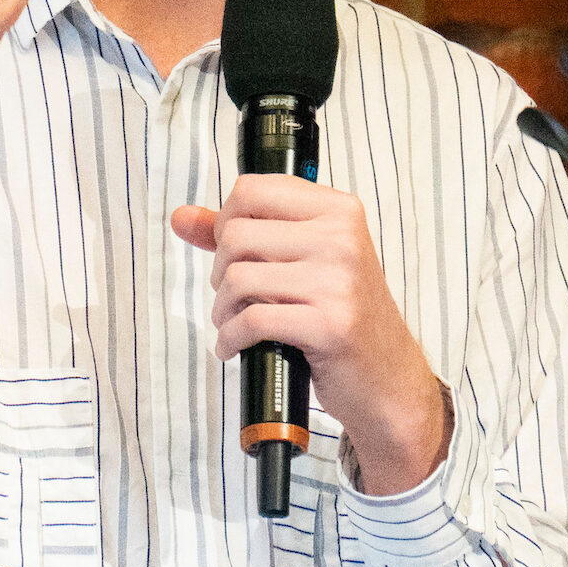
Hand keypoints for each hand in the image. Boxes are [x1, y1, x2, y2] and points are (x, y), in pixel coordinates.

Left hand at [171, 176, 449, 494]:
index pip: (251, 190)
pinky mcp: (330, 325)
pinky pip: (252, 320)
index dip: (226, 222)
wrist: (387, 377)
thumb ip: (244, 232)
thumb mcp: (303, 260)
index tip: (233, 251)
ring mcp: (339, 281)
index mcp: (338, 209)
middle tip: (232, 295)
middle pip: (236, 234)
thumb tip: (180, 217)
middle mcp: (342, 237)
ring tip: (231, 322)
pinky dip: (230, 338)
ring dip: (222, 308)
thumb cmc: (341, 314)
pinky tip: (234, 346)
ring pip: (238, 278)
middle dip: (220, 271)